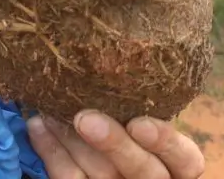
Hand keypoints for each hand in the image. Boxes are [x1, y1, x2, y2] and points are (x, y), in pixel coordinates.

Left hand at [27, 110, 204, 178]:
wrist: (101, 159)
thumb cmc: (127, 130)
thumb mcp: (143, 123)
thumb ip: (136, 107)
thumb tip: (109, 57)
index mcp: (175, 166)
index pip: (186, 160)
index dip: (165, 143)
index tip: (140, 123)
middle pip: (142, 170)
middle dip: (114, 143)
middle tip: (85, 118)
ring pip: (100, 175)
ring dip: (71, 140)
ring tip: (51, 111)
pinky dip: (51, 151)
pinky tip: (38, 126)